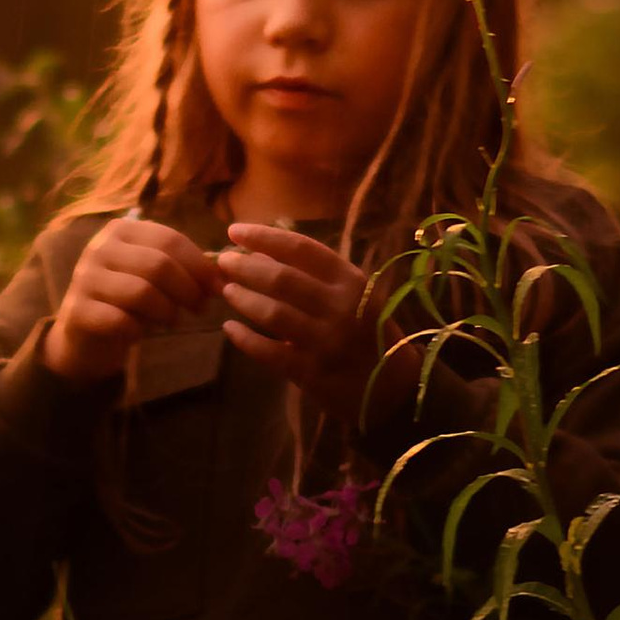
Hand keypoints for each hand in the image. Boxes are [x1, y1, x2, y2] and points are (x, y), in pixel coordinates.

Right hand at [43, 214, 222, 384]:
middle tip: (200, 308)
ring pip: (142, 292)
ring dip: (167, 311)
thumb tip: (224, 273)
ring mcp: (85, 278)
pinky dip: (139, 330)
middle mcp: (100, 247)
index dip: (199, 264)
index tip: (218, 287)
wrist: (84, 335)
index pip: (170, 239)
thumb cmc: (127, 300)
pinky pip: (121, 321)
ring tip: (173, 320)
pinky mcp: (78, 311)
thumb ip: (182, 267)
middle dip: (188, 289)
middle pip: (158, 264)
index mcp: (121, 230)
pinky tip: (142, 333)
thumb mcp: (153, 275)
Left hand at [217, 222, 377, 417]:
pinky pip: (269, 353)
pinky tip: (230, 330)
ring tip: (226, 290)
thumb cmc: (371, 333)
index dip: (265, 237)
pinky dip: (245, 340)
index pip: (302, 249)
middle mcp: (341, 308)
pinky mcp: (312, 373)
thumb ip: (318, 278)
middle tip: (223, 262)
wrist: (396, 388)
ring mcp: (326, 342)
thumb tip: (263, 255)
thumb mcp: (356, 297)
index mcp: (352, 282)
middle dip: (245, 267)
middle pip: (282, 279)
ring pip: (273, 314)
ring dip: (243, 299)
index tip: (236, 231)